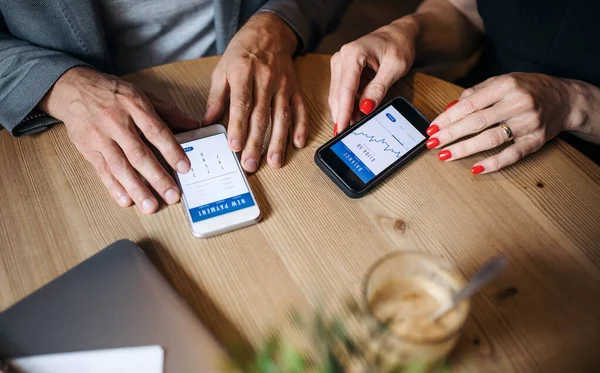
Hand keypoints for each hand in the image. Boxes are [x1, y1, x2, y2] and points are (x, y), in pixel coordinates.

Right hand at [39, 67, 199, 212]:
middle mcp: (117, 123)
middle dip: (157, 177)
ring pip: (121, 167)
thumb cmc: (112, 93)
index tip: (184, 168)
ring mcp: (101, 138)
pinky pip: (103, 171)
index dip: (171, 151)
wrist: (72, 88)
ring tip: (151, 206)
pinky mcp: (89, 150)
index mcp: (134, 106)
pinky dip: (114, 187)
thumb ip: (168, 112)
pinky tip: (126, 200)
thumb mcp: (141, 94)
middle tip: (172, 195)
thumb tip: (193, 126)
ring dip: (137, 189)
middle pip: (139, 154)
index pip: (156, 132)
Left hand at [203, 12, 307, 172]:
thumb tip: (207, 123)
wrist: (270, 32)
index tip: (234, 145)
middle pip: (261, 116)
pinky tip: (298, 143)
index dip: (238, 126)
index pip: (241, 103)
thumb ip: (216, 97)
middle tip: (250, 164)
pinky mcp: (295, 89)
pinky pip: (300, 109)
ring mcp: (283, 85)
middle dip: (256, 142)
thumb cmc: (242, 52)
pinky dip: (301, 127)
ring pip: (281, 117)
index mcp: (243, 73)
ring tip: (274, 162)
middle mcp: (265, 80)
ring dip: (278, 141)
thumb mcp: (222, 69)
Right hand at [329, 18, 417, 134]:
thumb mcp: (395, 67)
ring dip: (345, 112)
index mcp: (352, 53)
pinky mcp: (342, 71)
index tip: (342, 129)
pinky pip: (342, 93)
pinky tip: (356, 115)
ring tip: (356, 126)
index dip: (343, 112)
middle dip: (343, 115)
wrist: (398, 35)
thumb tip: (365, 108)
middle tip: (350, 134)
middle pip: (338, 94)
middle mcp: (341, 57)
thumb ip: (379, 88)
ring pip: (337, 96)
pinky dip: (348, 105)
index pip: (345, 89)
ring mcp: (339, 64)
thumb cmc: (398, 46)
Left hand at [426, 73, 588, 173]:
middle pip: (477, 122)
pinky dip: (493, 163)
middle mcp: (517, 104)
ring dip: (465, 149)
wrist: (566, 100)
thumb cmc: (529, 89)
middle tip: (433, 144)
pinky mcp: (536, 140)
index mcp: (506, 85)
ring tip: (446, 155)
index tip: (432, 129)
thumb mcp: (503, 81)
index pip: (469, 104)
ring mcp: (528, 123)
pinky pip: (512, 155)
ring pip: (491, 139)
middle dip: (451, 135)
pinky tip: (476, 168)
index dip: (448, 118)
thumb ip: (476, 93)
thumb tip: (449, 109)